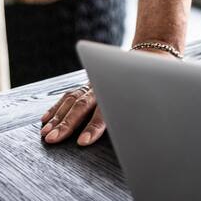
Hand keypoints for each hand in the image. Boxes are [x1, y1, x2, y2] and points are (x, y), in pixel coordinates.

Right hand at [39, 48, 179, 145]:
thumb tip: (146, 134)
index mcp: (122, 90)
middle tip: (53, 139)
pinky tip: (45, 119)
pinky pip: (69, 95)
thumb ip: (145, 113)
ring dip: (57, 117)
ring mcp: (94, 83)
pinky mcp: (88, 84)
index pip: (106, 111)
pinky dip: (56, 108)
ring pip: (72, 100)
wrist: (151, 58)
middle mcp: (105, 86)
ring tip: (45, 133)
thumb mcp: (155, 96)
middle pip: (83, 106)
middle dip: (67, 124)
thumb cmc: (153, 83)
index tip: (83, 142)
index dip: (94, 128)